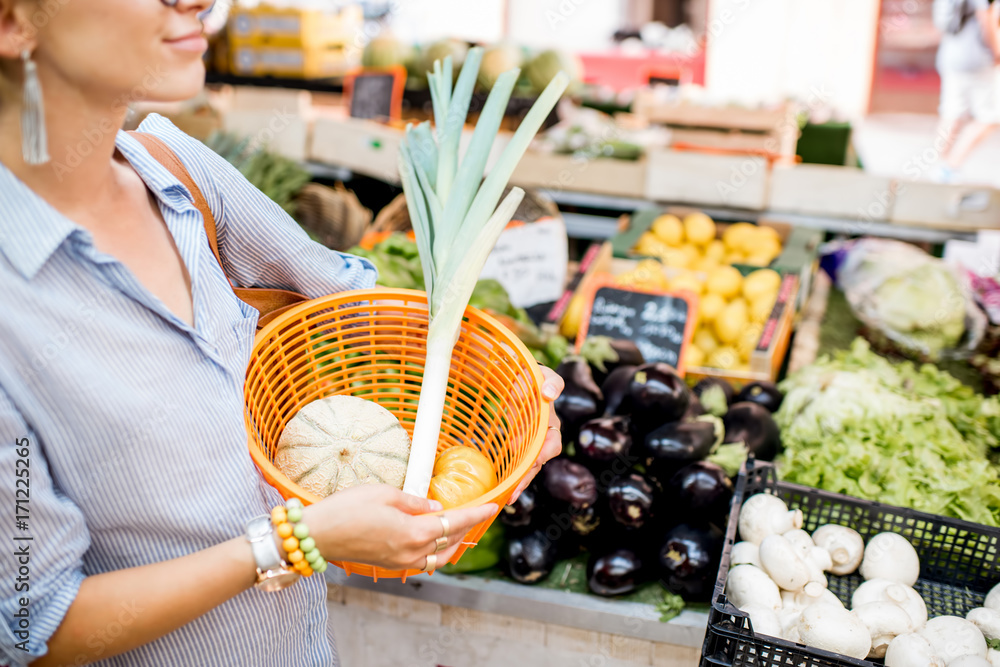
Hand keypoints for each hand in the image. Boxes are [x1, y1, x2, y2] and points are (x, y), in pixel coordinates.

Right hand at [302, 485, 496, 570]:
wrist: (317, 534)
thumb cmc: (347, 509)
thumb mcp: (384, 493)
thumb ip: (414, 501)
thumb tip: (435, 506)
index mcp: (414, 532)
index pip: (455, 522)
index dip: (477, 513)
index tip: (493, 506)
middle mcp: (411, 552)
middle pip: (450, 541)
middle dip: (466, 527)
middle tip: (476, 512)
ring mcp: (400, 561)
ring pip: (438, 555)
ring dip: (451, 541)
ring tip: (457, 525)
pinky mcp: (389, 563)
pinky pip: (422, 560)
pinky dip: (434, 549)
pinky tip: (431, 536)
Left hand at [510, 365, 563, 502]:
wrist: (515, 376)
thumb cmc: (531, 375)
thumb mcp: (543, 373)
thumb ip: (550, 381)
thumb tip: (549, 394)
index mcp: (550, 422)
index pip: (553, 443)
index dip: (544, 453)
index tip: (535, 461)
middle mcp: (542, 436)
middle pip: (538, 463)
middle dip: (527, 479)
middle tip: (513, 493)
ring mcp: (528, 442)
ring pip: (527, 468)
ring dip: (518, 483)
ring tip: (506, 498)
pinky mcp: (517, 444)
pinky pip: (516, 463)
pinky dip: (510, 476)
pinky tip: (501, 488)